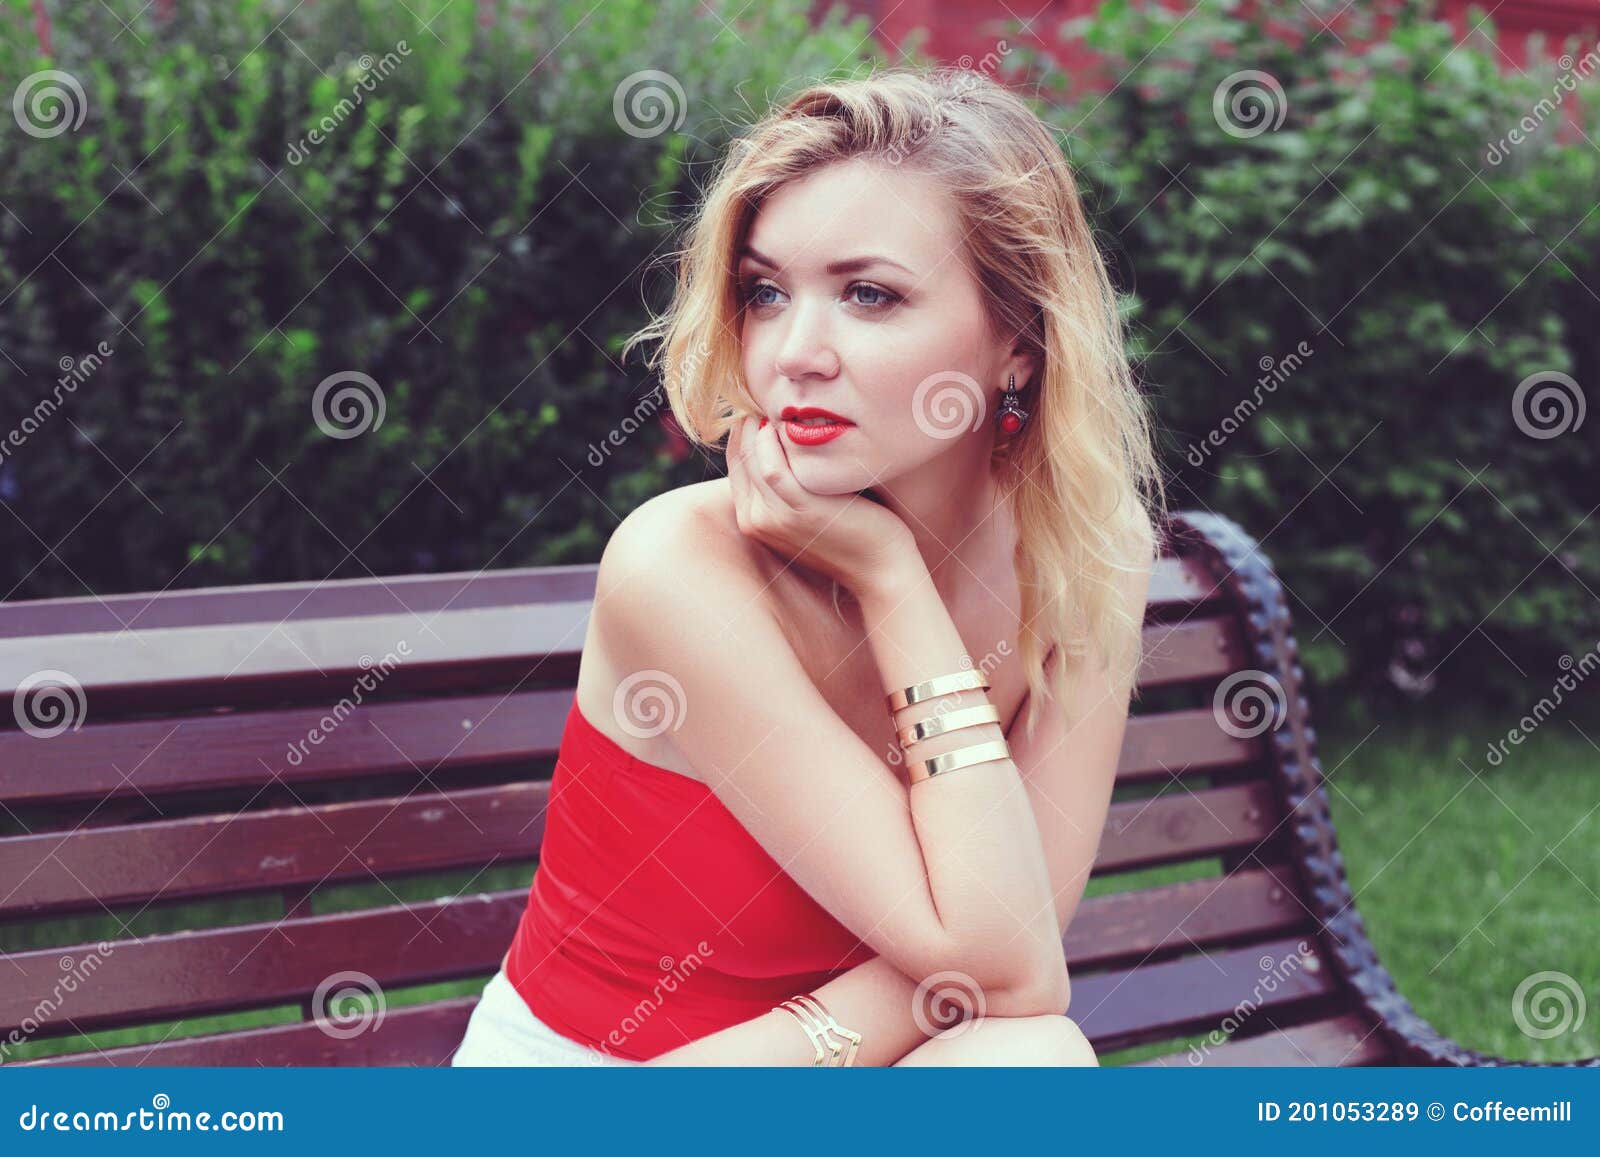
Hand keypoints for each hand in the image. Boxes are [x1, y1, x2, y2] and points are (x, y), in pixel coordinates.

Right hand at [725, 414, 915, 597]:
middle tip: (768, 399)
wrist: (879, 569)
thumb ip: (786, 486)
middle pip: (741, 457)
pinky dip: (774, 442)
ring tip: (778, 408)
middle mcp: (756, 521)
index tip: (762, 409)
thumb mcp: (805, 511)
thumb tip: (781, 443)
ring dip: (761, 428)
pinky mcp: (800, 509)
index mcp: (752, 521)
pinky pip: (773, 467)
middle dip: (749, 424)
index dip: (744, 432)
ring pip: (753, 459)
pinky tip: (787, 425)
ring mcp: (775, 518)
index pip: (736, 463)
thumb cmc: (849, 532)